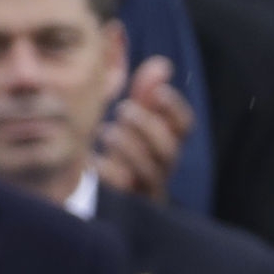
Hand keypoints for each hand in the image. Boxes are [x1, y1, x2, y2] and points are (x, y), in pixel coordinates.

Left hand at [94, 58, 194, 201]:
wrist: (90, 194)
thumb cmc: (117, 148)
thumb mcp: (130, 116)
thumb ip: (144, 91)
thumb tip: (163, 65)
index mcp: (164, 141)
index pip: (184, 125)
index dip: (173, 108)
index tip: (157, 92)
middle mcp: (160, 167)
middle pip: (170, 149)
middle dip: (148, 126)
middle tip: (123, 110)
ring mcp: (145, 189)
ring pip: (150, 171)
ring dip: (130, 147)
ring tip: (106, 133)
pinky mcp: (128, 208)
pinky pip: (124, 193)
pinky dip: (109, 172)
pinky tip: (92, 160)